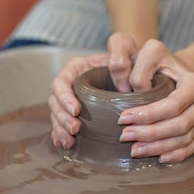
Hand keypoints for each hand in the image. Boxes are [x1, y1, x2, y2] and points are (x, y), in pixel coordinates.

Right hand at [49, 33, 138, 148]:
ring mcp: (73, 100)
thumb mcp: (126, 49)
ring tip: (70, 141)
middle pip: (56, 101)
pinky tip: (66, 145)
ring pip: (57, 115)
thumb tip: (122, 85)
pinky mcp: (78, 114)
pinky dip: (62, 135)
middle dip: (62, 117)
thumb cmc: (131, 56)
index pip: (61, 82)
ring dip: (61, 129)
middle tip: (75, 129)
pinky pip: (63, 125)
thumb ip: (121, 59)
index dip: (64, 97)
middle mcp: (71, 84)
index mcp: (77, 68)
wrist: (138, 70)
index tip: (76, 110)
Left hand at [118, 39, 193, 163]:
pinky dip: (176, 155)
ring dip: (158, 147)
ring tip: (135, 150)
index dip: (148, 115)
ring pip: (184, 139)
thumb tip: (135, 92)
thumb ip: (139, 68)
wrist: (178, 69)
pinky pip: (192, 147)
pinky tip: (159, 158)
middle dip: (150, 134)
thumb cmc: (160, 62)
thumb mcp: (150, 53)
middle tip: (125, 137)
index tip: (122, 118)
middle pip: (179, 126)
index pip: (172, 106)